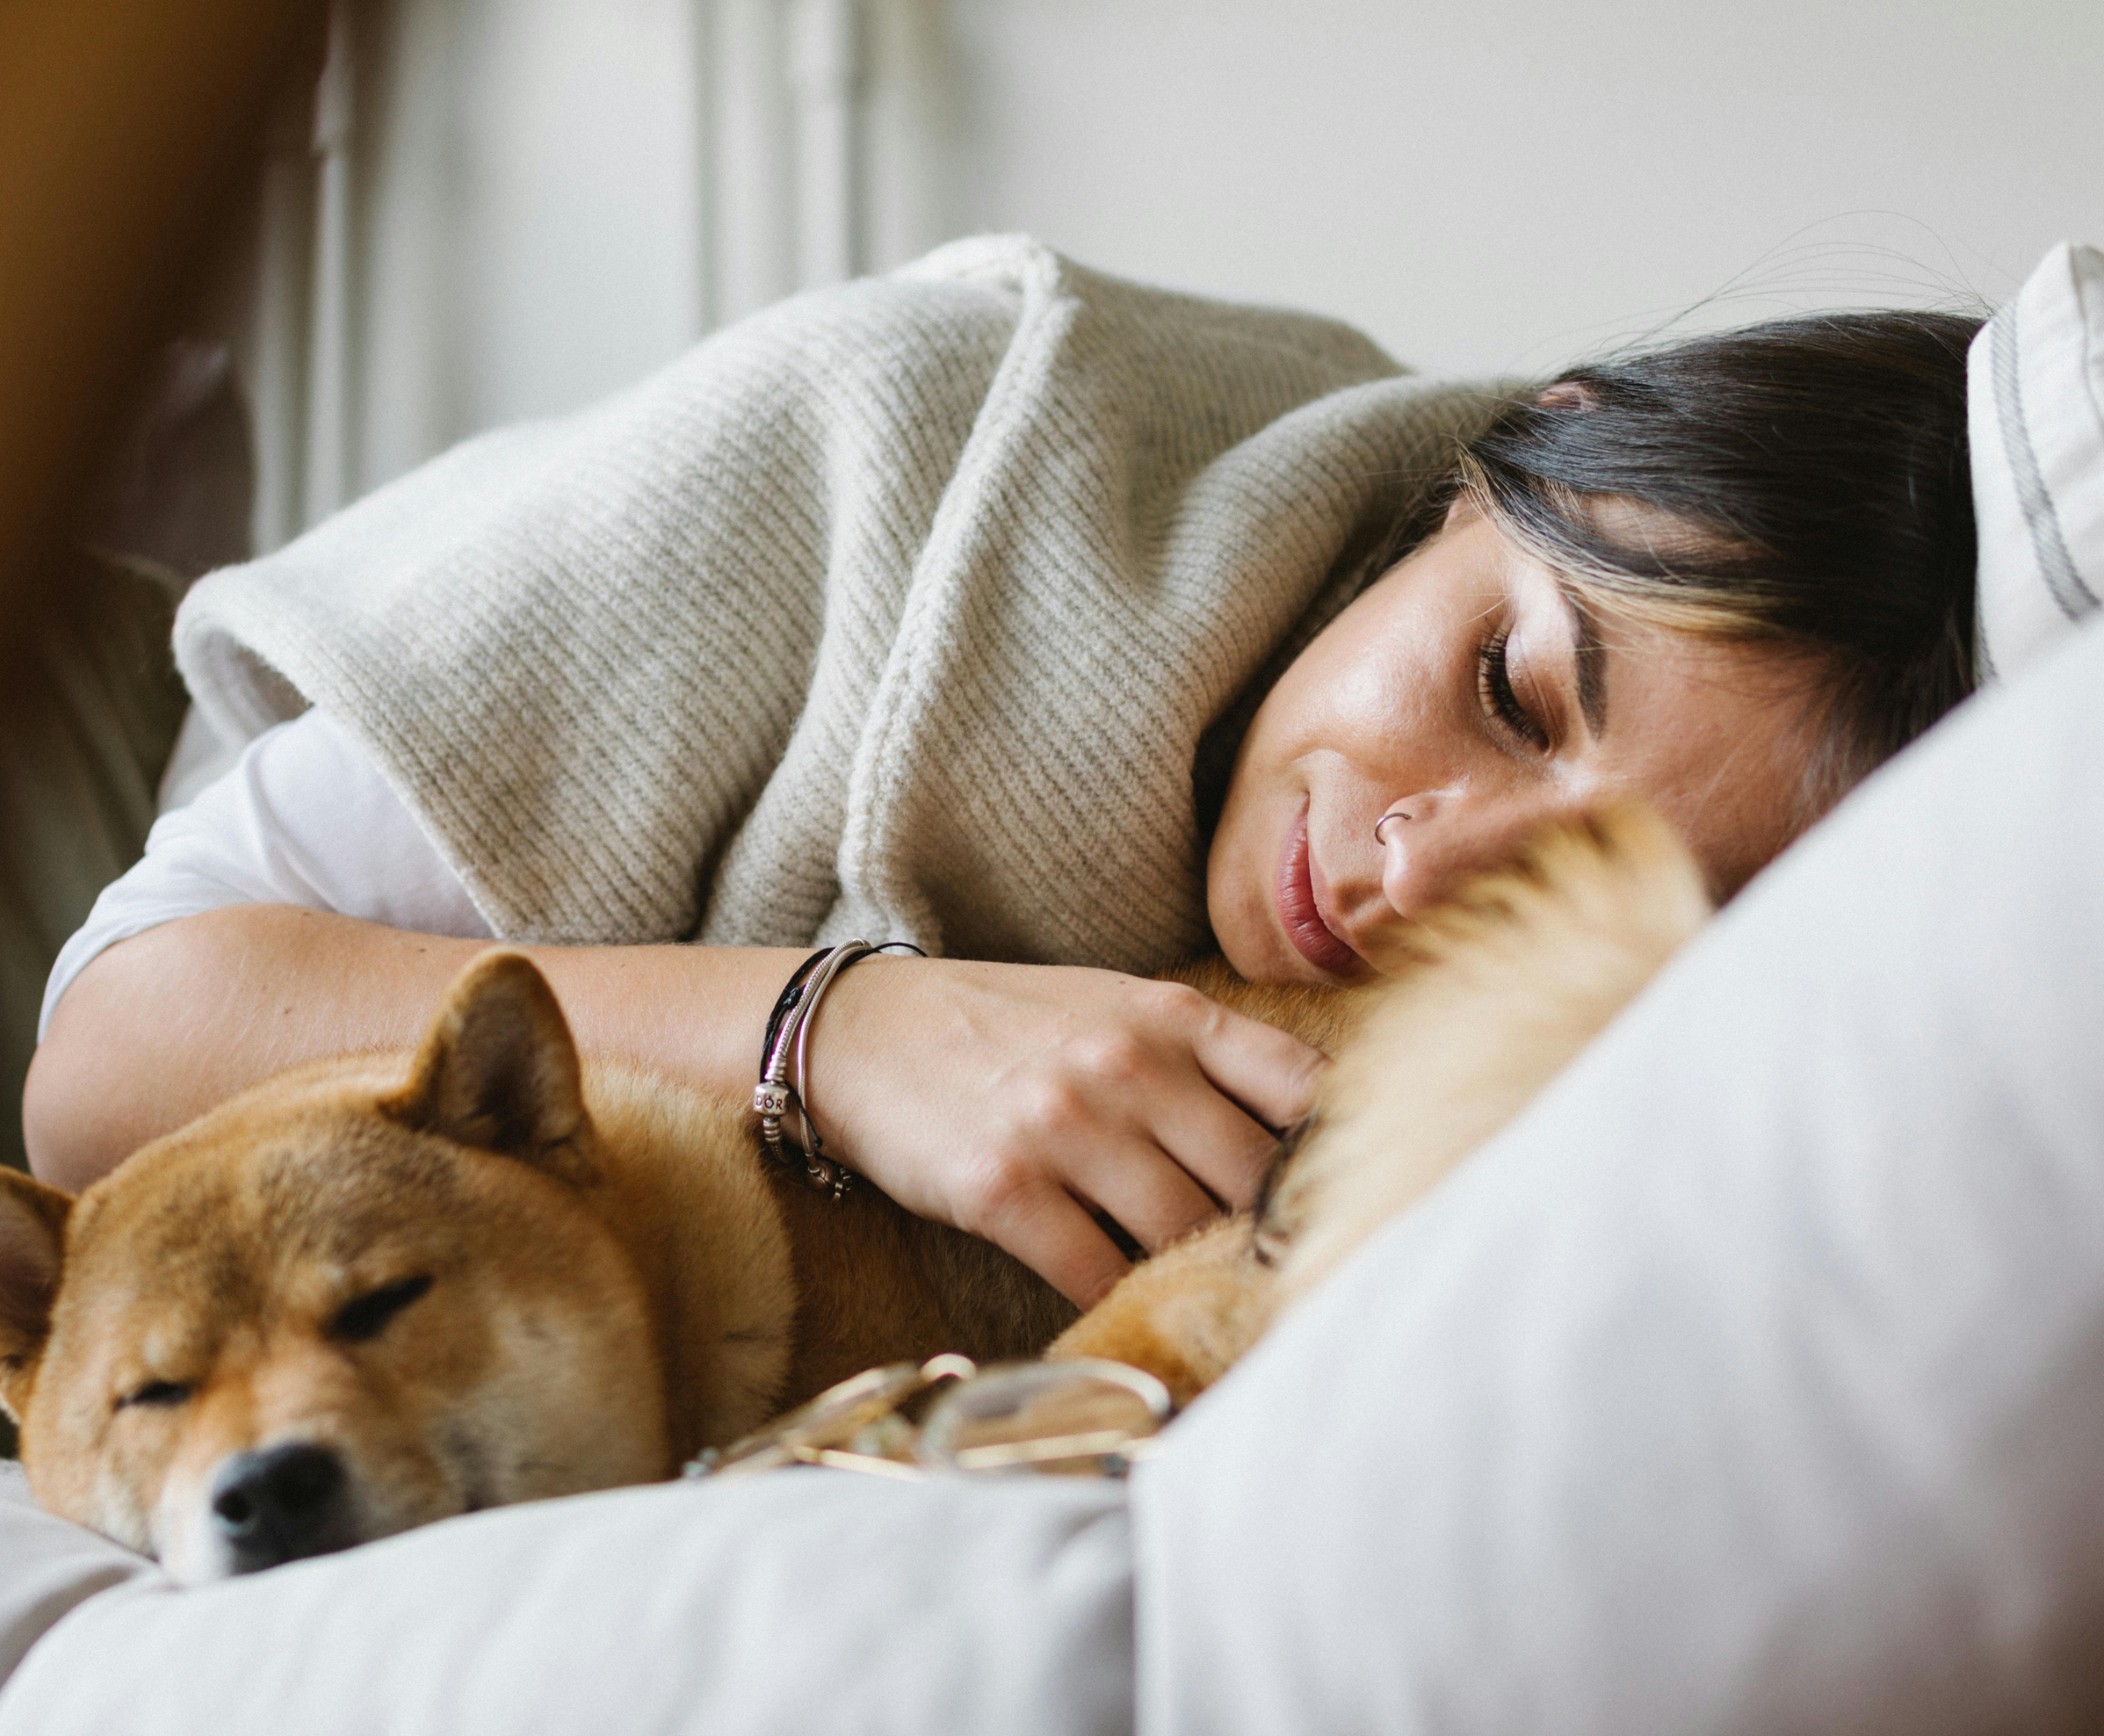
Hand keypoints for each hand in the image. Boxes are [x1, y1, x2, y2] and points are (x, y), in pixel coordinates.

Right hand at [805, 957, 1326, 1306]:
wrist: (857, 1030)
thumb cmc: (1002, 1027)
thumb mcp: (1114, 1009)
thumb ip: (1205, 1060)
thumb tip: (1309, 1135)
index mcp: (1171, 1018)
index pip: (1305, 1087)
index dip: (1344, 1153)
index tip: (1355, 1200)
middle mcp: (1129, 1067)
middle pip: (1253, 1179)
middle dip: (1275, 1238)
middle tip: (1293, 1284)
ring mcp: (1065, 1128)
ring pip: (1182, 1233)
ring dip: (1202, 1279)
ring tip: (1218, 1308)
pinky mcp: (1004, 1191)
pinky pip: (1097, 1274)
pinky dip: (1123, 1305)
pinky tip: (1133, 1314)